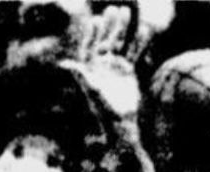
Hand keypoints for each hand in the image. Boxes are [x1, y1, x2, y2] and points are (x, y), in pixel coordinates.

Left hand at [59, 6, 141, 122]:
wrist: (121, 122)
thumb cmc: (104, 109)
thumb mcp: (92, 90)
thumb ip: (80, 75)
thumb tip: (65, 63)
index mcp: (90, 68)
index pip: (89, 46)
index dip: (92, 34)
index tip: (96, 20)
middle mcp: (101, 65)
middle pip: (104, 40)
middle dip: (109, 25)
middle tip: (113, 8)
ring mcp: (115, 67)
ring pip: (119, 43)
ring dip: (122, 28)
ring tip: (127, 11)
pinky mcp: (128, 71)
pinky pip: (133, 52)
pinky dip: (139, 42)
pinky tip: (145, 29)